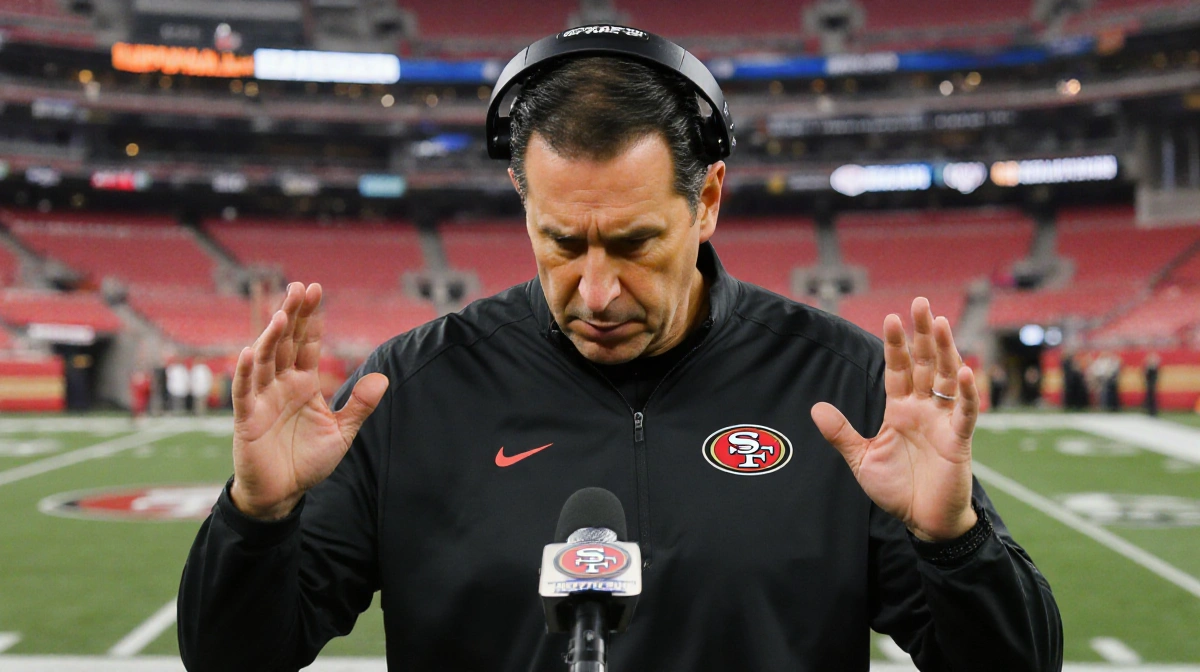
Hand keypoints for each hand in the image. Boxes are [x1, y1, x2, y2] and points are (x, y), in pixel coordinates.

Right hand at [230, 283, 388, 519]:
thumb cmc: (308, 461)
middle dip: (293, 314)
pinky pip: (245, 392)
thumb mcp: (342, 432)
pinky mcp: (247, 418)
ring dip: (272, 336)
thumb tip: (382, 378)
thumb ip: (360, 405)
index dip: (311, 318)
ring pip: (265, 360)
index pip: (307, 343)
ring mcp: (263, 399)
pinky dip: (245, 372)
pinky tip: (249, 351)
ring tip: (284, 313)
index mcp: (304, 383)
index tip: (316, 290)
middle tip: (300, 287)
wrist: (283, 494)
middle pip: (285, 342)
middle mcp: (281, 385)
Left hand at [811, 297, 978, 541]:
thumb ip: (841, 433)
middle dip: (922, 334)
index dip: (895, 345)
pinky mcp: (958, 441)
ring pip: (946, 379)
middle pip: (925, 364)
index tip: (891, 317)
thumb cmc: (897, 489)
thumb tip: (815, 407)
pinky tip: (964, 372)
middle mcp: (923, 409)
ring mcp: (943, 422)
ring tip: (940, 323)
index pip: (898, 370)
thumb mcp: (861, 460)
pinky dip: (966, 394)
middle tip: (920, 303)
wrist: (922, 521)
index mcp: (900, 410)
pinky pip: (964, 413)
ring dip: (945, 351)